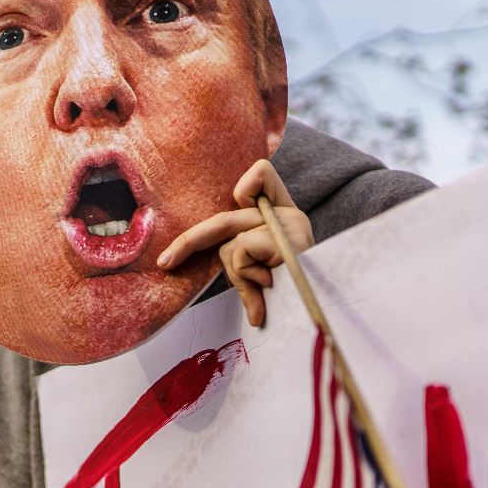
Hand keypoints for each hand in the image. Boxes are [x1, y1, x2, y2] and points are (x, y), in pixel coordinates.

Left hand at [158, 159, 312, 326]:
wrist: (322, 312)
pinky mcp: (287, 240)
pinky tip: (273, 284)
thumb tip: (204, 264)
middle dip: (189, 242)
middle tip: (165, 262)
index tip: (228, 221)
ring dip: (239, 274)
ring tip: (267, 288)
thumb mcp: (263, 275)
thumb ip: (242, 260)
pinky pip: (242, 249)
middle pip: (226, 219)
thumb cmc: (292, 296)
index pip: (260, 175)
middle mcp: (291, 215)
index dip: (242, 192)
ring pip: (232, 242)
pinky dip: (248, 274)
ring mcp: (290, 225)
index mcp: (286, 214)